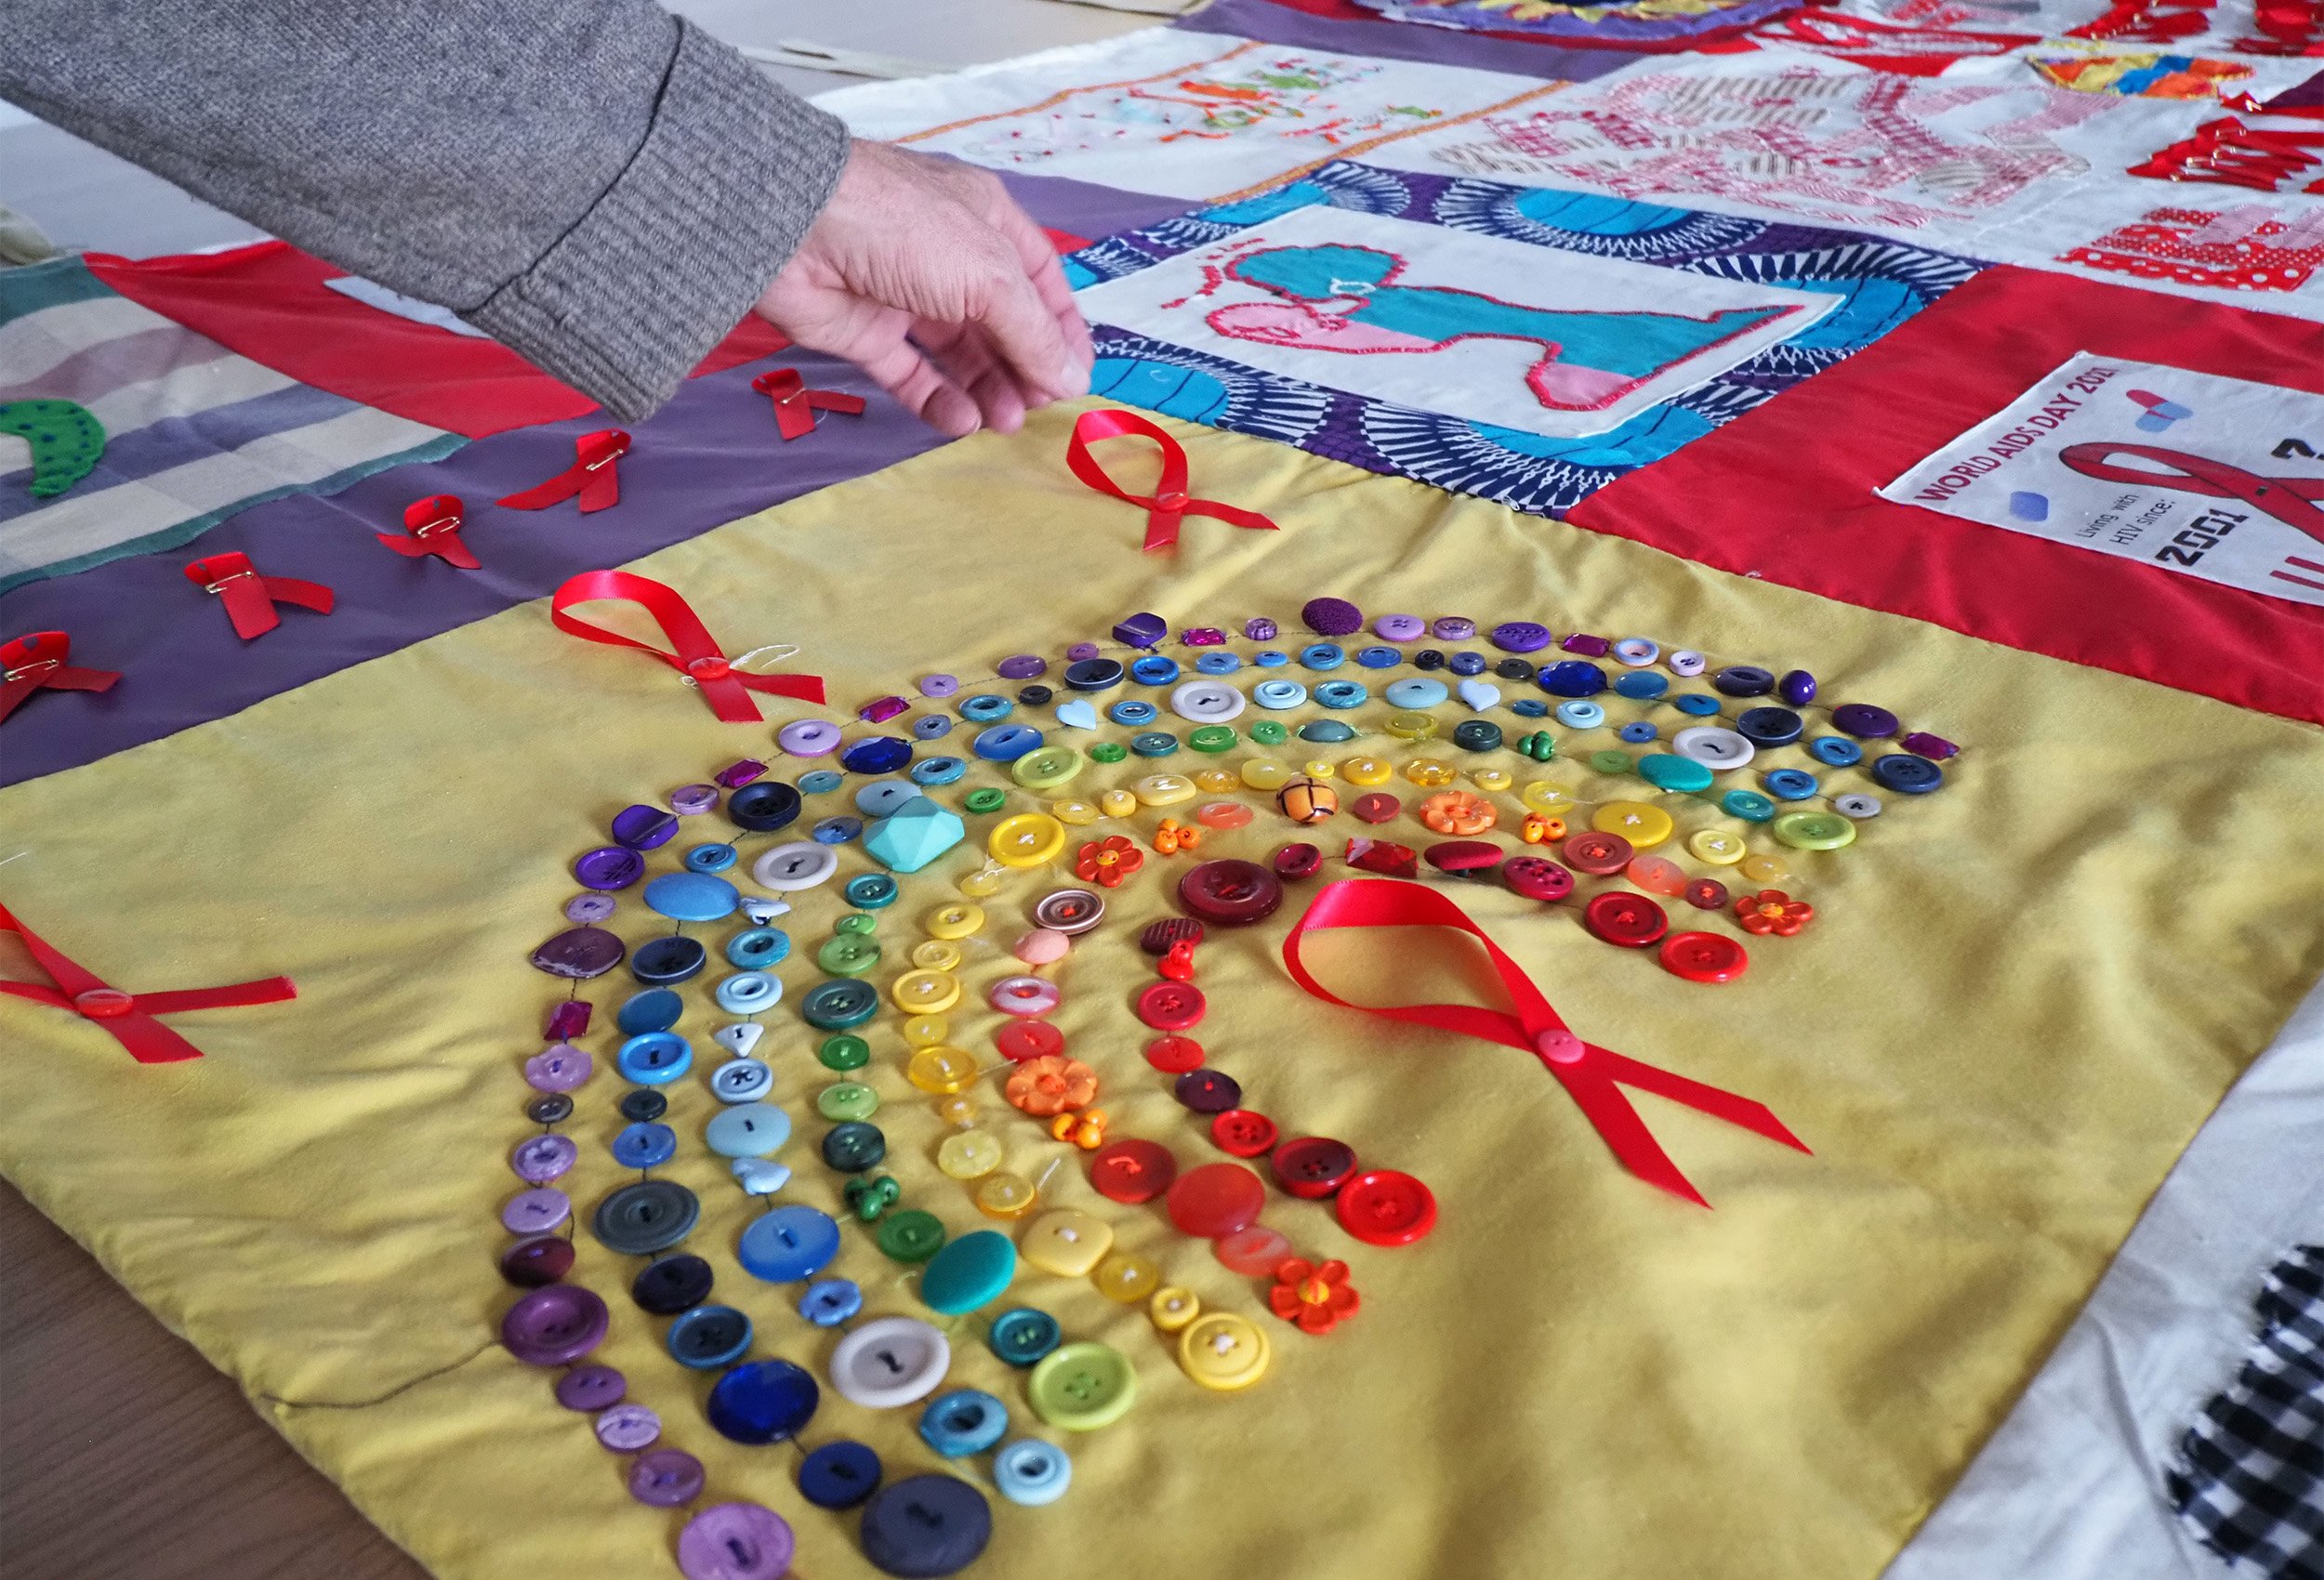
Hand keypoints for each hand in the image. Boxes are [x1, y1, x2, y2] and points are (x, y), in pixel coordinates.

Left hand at [755, 139, 1093, 437]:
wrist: (795, 228)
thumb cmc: (905, 228)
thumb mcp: (990, 274)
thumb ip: (1033, 333)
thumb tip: (1072, 381)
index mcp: (986, 221)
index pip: (1039, 278)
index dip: (1062, 327)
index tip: (1079, 375)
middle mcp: (949, 258)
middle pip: (1001, 322)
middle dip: (1025, 366)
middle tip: (1039, 406)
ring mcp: (905, 297)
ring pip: (959, 354)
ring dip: (988, 388)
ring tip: (1006, 421)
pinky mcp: (866, 333)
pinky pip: (912, 375)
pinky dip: (938, 400)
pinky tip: (963, 421)